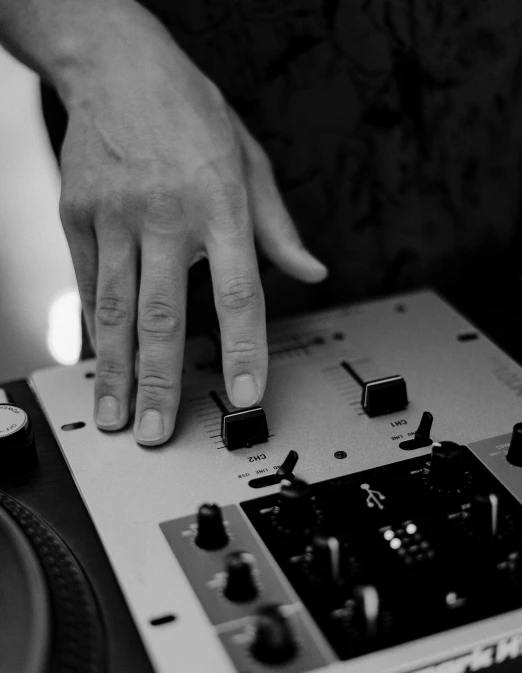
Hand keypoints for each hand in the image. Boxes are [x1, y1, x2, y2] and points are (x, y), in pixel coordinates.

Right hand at [58, 1, 327, 445]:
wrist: (116, 64)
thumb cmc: (190, 113)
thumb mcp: (249, 160)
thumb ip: (277, 226)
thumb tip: (310, 271)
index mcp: (220, 205)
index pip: (239, 294)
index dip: (244, 351)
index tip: (246, 396)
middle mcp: (166, 215)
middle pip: (163, 316)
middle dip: (159, 383)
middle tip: (158, 431)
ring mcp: (116, 216)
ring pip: (116, 310)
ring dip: (115, 371)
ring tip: (116, 415)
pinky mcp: (78, 215)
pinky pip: (89, 284)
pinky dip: (96, 327)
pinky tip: (100, 362)